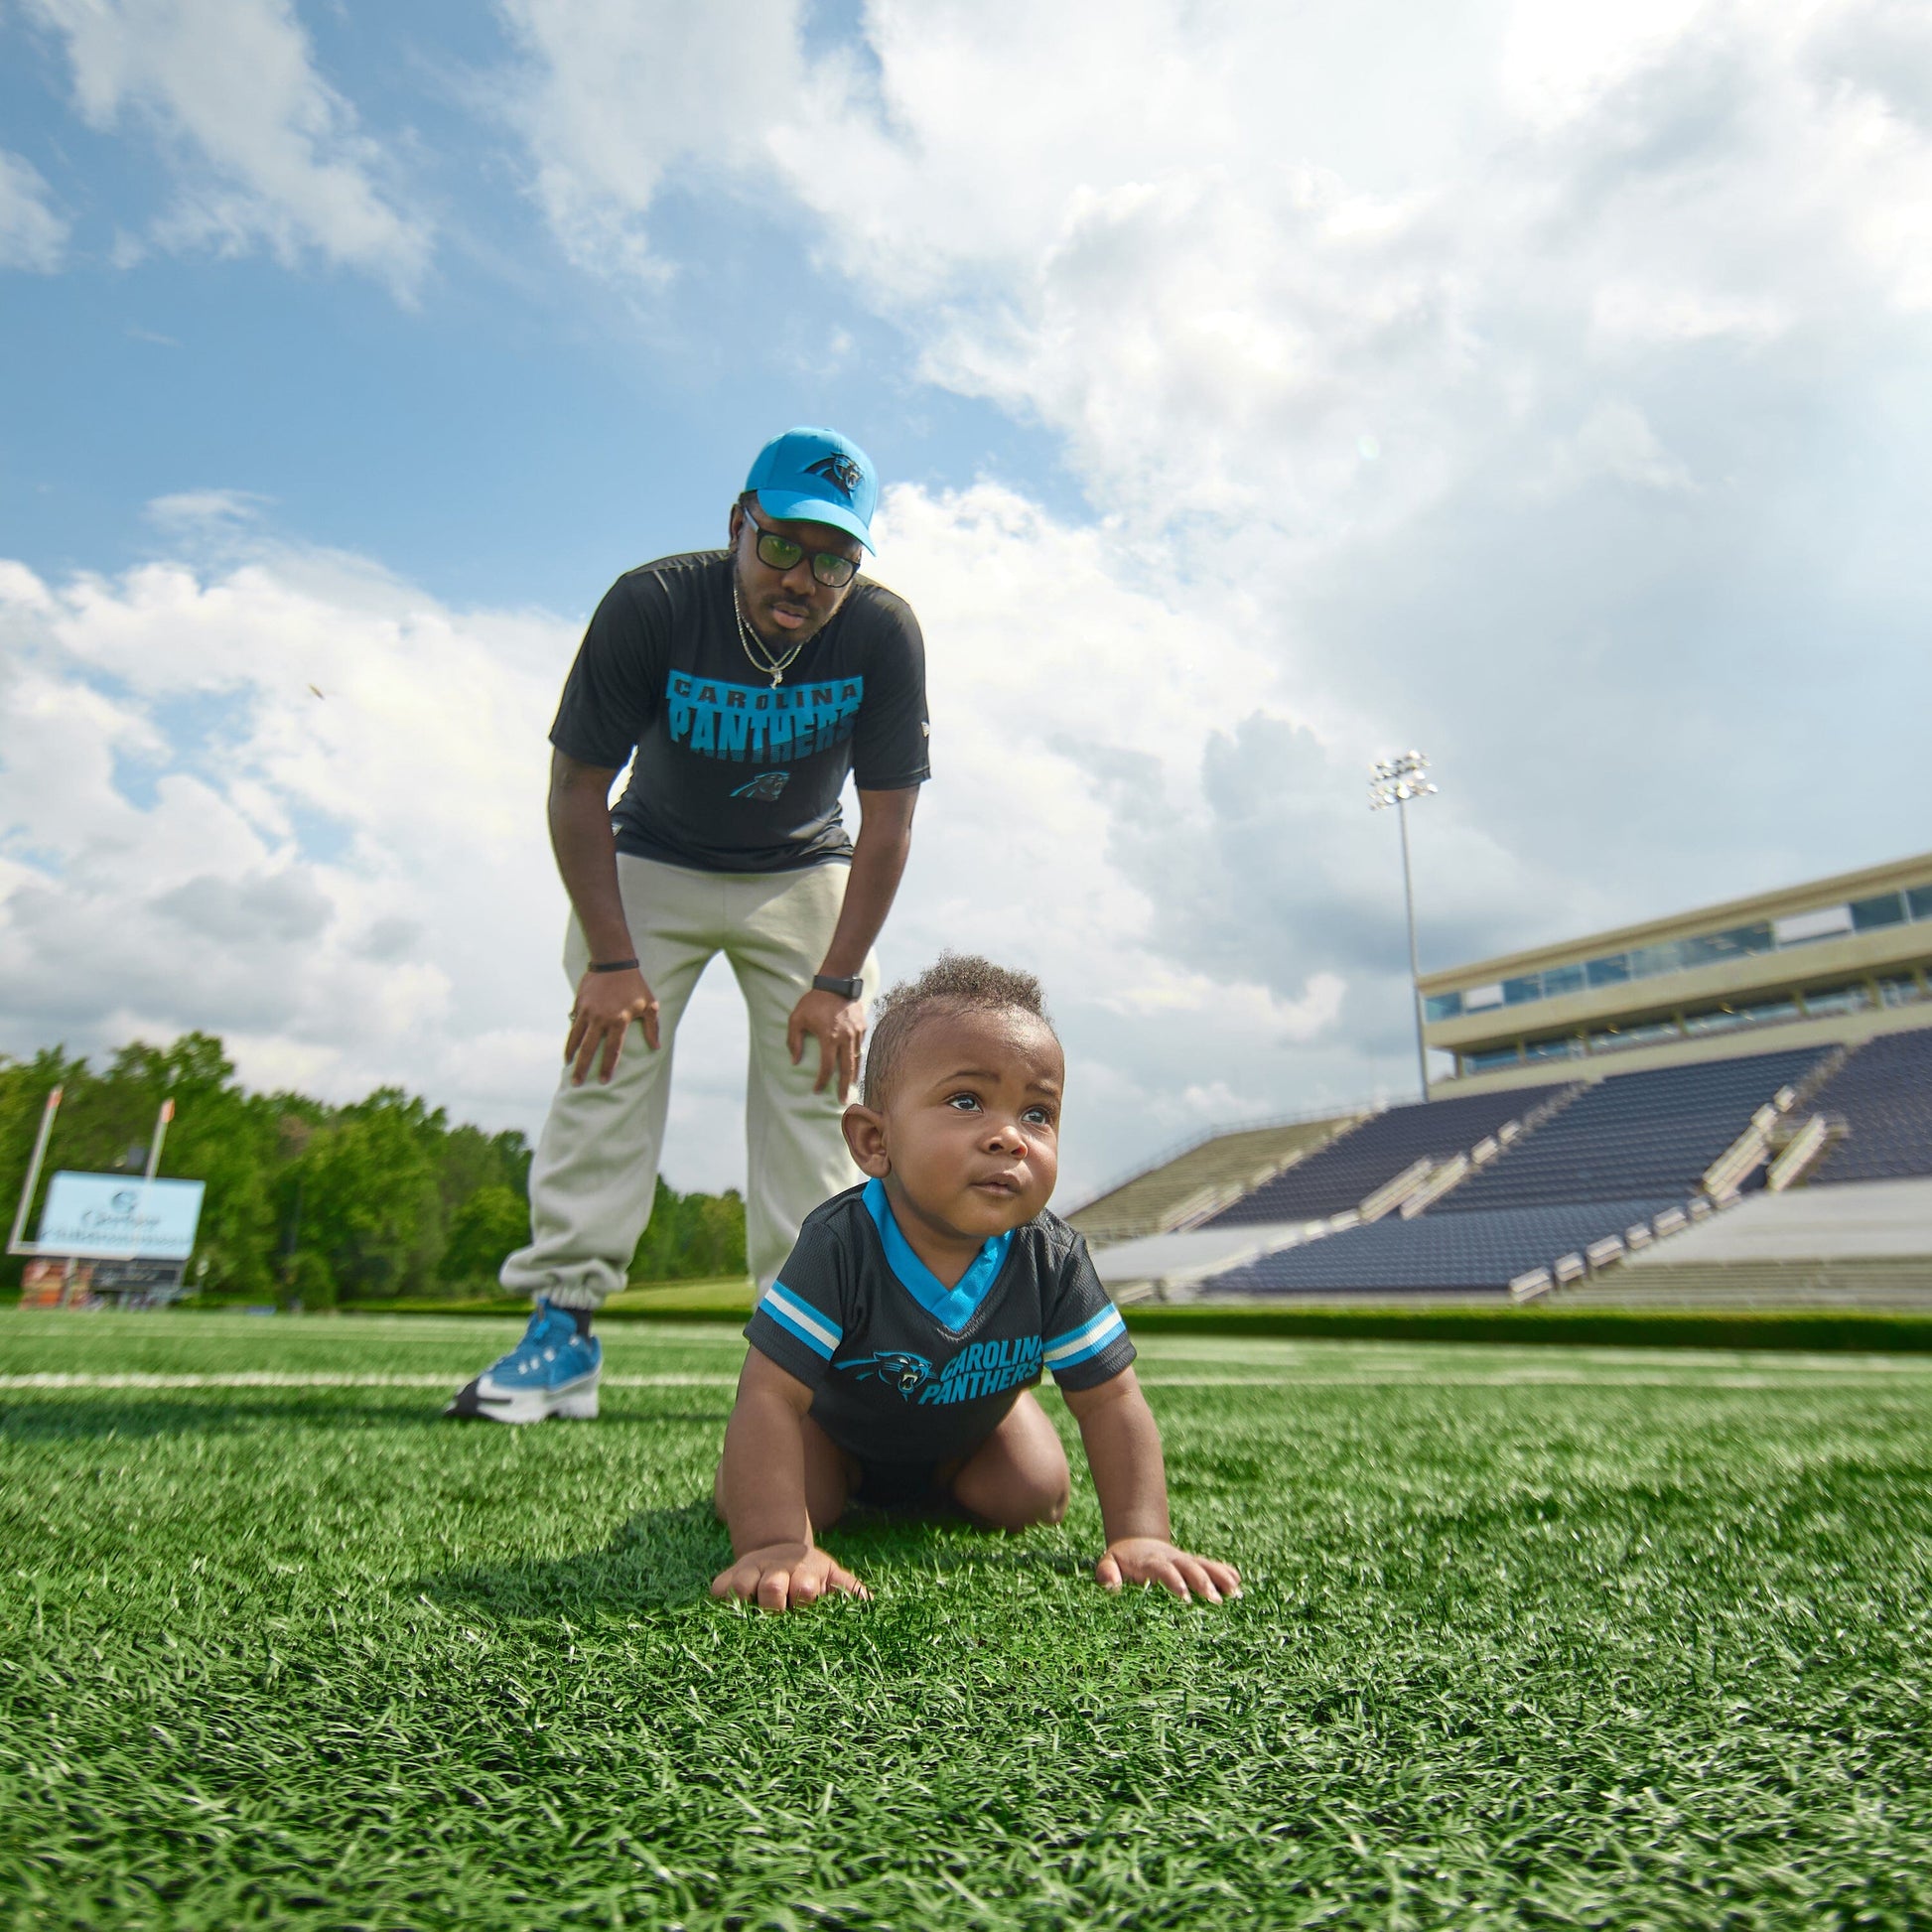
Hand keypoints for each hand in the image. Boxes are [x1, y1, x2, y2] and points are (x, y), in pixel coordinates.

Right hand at [565, 965, 659, 1085]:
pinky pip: (573, 1025)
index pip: (612, 1051)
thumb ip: (653, 1028)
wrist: (614, 962)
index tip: (604, 1082)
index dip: (607, 1068)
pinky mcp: (579, 1005)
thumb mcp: (650, 1005)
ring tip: (567, 1067)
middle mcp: (601, 1019)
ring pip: (576, 1038)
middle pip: (588, 1049)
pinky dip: (570, 1038)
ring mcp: (588, 1012)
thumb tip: (656, 1047)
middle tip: (576, 1084)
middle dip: (581, 1068)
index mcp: (619, 1021)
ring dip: (571, 1055)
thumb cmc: (636, 985)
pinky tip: (568, 1048)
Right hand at [710, 1541, 868, 1612]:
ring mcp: (749, 1574)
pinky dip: (723, 1603)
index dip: (805, 1594)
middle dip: (776, 1601)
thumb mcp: (832, 1577)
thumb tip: (869, 1603)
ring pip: (741, 1589)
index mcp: (803, 1572)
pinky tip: (732, 1615)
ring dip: (747, 1604)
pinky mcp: (727, 1579)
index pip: (805, 1585)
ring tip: (752, 1618)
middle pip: (772, 1587)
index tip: (808, 1598)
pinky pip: (718, 1591)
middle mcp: (775, 1571)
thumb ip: (848, 1588)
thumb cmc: (810, 1574)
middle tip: (778, 1614)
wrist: (778, 1551)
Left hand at [787, 987, 864, 1098]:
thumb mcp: (796, 1019)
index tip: (817, 1090)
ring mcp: (857, 1032)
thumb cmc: (813, 1001)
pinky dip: (857, 1056)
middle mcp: (846, 1038)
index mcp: (829, 1038)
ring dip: (853, 1074)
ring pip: (856, 1059)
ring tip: (850, 1085)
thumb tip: (795, 1061)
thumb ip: (794, 1041)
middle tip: (844, 1101)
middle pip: (847, 1069)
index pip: (827, 1067)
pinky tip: (853, 1062)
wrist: (836, 981)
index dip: (822, 1081)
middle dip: (845, 1087)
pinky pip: (860, 1045)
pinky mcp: (863, 1026)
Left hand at [1095, 1538, 1242, 1604]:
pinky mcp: (1195, 1564)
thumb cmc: (1121, 1561)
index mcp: (1151, 1561)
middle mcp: (1172, 1559)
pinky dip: (1225, 1573)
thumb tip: (1111, 1586)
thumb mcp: (1108, 1563)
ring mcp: (1185, 1561)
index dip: (1175, 1582)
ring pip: (1205, 1566)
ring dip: (1219, 1578)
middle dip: (1203, 1583)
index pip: (1164, 1570)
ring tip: (1235, 1593)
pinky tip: (1238, 1584)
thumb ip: (1106, 1572)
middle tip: (1215, 1601)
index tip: (1185, 1597)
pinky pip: (1212, 1566)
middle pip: (1190, 1567)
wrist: (1137, 1543)